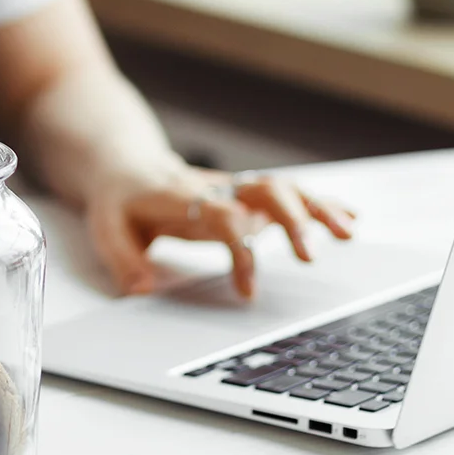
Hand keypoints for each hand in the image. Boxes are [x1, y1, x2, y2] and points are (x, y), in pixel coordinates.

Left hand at [85, 166, 355, 298]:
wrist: (125, 164)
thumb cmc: (119, 201)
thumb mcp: (105, 229)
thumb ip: (124, 261)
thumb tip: (143, 290)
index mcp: (183, 197)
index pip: (222, 217)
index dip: (241, 250)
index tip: (251, 290)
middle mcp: (217, 189)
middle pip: (263, 190)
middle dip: (292, 220)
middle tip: (311, 256)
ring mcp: (235, 189)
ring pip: (283, 188)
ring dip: (317, 207)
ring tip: (348, 231)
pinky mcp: (246, 195)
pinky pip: (288, 194)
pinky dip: (319, 202)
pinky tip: (348, 216)